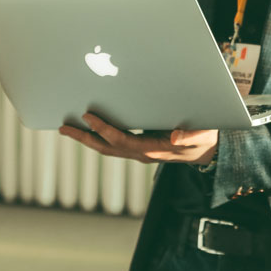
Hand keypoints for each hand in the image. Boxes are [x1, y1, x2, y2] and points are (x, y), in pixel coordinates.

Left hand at [60, 113, 217, 164]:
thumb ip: (190, 135)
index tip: (88, 116)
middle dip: (84, 138)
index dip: (103, 129)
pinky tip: (88, 130)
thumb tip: (176, 136)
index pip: (121, 140)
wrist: (207, 153)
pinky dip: (97, 138)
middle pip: (106, 148)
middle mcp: (141, 154)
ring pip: (106, 148)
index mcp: (152, 150)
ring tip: (68, 129)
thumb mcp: (202, 136)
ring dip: (86, 139)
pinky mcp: (138, 149)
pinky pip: (113, 145)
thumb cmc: (203, 141)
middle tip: (63, 128)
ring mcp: (138, 153)